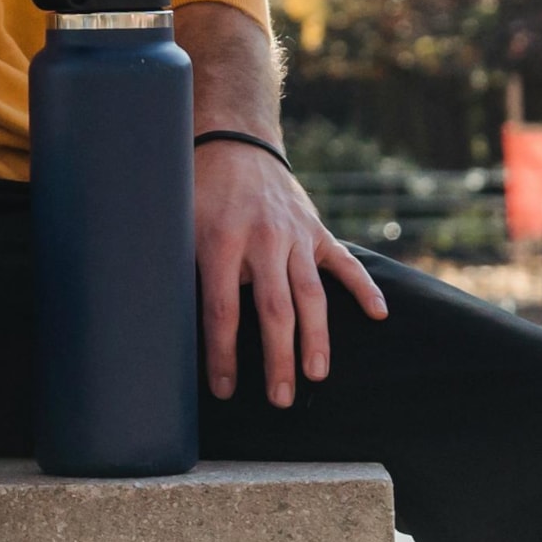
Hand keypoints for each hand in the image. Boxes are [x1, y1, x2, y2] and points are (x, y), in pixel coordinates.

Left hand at [195, 141, 387, 407]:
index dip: (223, 353)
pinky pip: (345, 262)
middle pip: (274, 309)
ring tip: (317, 375)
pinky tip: (379, 315)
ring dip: (316, 338)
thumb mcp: (177, 224)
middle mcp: (262, 240)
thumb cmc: (196, 192)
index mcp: (220, 242)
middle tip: (280, 399)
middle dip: (278, 358)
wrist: (234, 142)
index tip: (225, 390)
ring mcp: (295, 235)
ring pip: (311, 293)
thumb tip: (162, 325)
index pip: (222, 309)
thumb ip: (180, 269)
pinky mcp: (317, 230)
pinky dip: (364, 287)